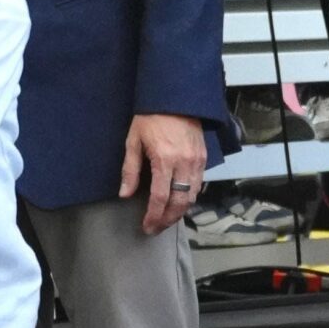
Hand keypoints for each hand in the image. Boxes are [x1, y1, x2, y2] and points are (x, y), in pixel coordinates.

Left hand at [120, 111, 207, 234]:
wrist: (176, 98)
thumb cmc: (151, 118)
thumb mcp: (134, 141)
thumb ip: (130, 170)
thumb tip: (125, 194)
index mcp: (165, 159)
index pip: (160, 197)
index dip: (154, 216)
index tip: (147, 226)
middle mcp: (184, 163)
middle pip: (179, 202)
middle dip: (168, 219)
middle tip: (156, 228)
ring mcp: (197, 161)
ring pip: (192, 196)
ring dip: (179, 212)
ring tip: (166, 219)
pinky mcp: (204, 158)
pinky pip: (198, 185)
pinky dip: (189, 198)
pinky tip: (179, 203)